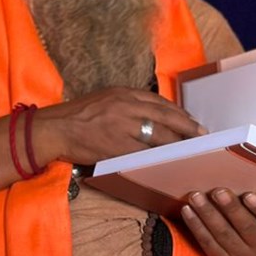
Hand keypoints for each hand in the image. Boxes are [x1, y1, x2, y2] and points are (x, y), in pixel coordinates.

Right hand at [33, 87, 204, 167]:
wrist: (53, 129)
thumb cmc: (76, 116)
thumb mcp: (103, 99)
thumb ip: (126, 104)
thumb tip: (152, 117)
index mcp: (123, 93)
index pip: (160, 102)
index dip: (179, 113)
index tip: (191, 121)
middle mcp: (126, 106)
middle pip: (166, 117)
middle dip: (187, 127)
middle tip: (201, 136)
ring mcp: (123, 126)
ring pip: (159, 135)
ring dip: (178, 144)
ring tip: (190, 150)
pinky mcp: (117, 146)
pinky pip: (145, 153)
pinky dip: (160, 158)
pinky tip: (169, 162)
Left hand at [180, 189, 255, 255]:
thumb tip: (232, 174)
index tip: (249, 195)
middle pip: (246, 227)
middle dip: (230, 208)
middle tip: (218, 191)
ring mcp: (243, 255)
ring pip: (223, 234)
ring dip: (207, 214)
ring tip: (195, 196)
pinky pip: (207, 242)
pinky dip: (195, 225)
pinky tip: (187, 210)